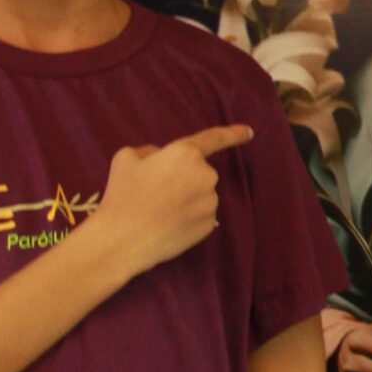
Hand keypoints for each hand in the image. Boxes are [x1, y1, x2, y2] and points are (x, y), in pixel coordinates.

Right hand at [95, 125, 251, 279]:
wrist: (124, 240)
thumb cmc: (123, 195)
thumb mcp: (126, 158)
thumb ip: (149, 152)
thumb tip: (160, 158)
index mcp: (186, 153)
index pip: (214, 139)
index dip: (233, 134)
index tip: (249, 132)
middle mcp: (206, 176)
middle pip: (197, 172)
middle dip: (181, 178)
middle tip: (154, 192)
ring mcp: (210, 203)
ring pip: (199, 195)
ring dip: (185, 199)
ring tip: (158, 212)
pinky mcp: (209, 226)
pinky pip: (200, 215)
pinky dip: (187, 218)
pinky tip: (167, 225)